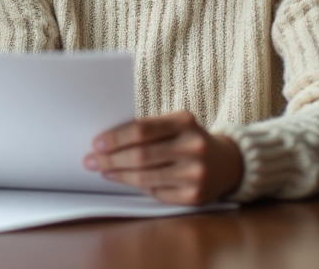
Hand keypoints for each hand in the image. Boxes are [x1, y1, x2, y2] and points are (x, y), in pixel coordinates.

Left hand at [83, 111, 242, 204]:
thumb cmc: (189, 139)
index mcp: (185, 121)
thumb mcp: (174, 125)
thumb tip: (106, 141)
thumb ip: (147, 129)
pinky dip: (136, 186)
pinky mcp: (194, 196)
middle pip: (140, 155)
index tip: (96, 142)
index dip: (115, 138)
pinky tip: (123, 180)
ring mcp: (196, 173)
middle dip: (110, 159)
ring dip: (118, 174)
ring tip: (102, 170)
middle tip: (90, 160)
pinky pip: (156, 192)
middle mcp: (193, 147)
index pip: (141, 130)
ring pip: (145, 176)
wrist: (228, 163)